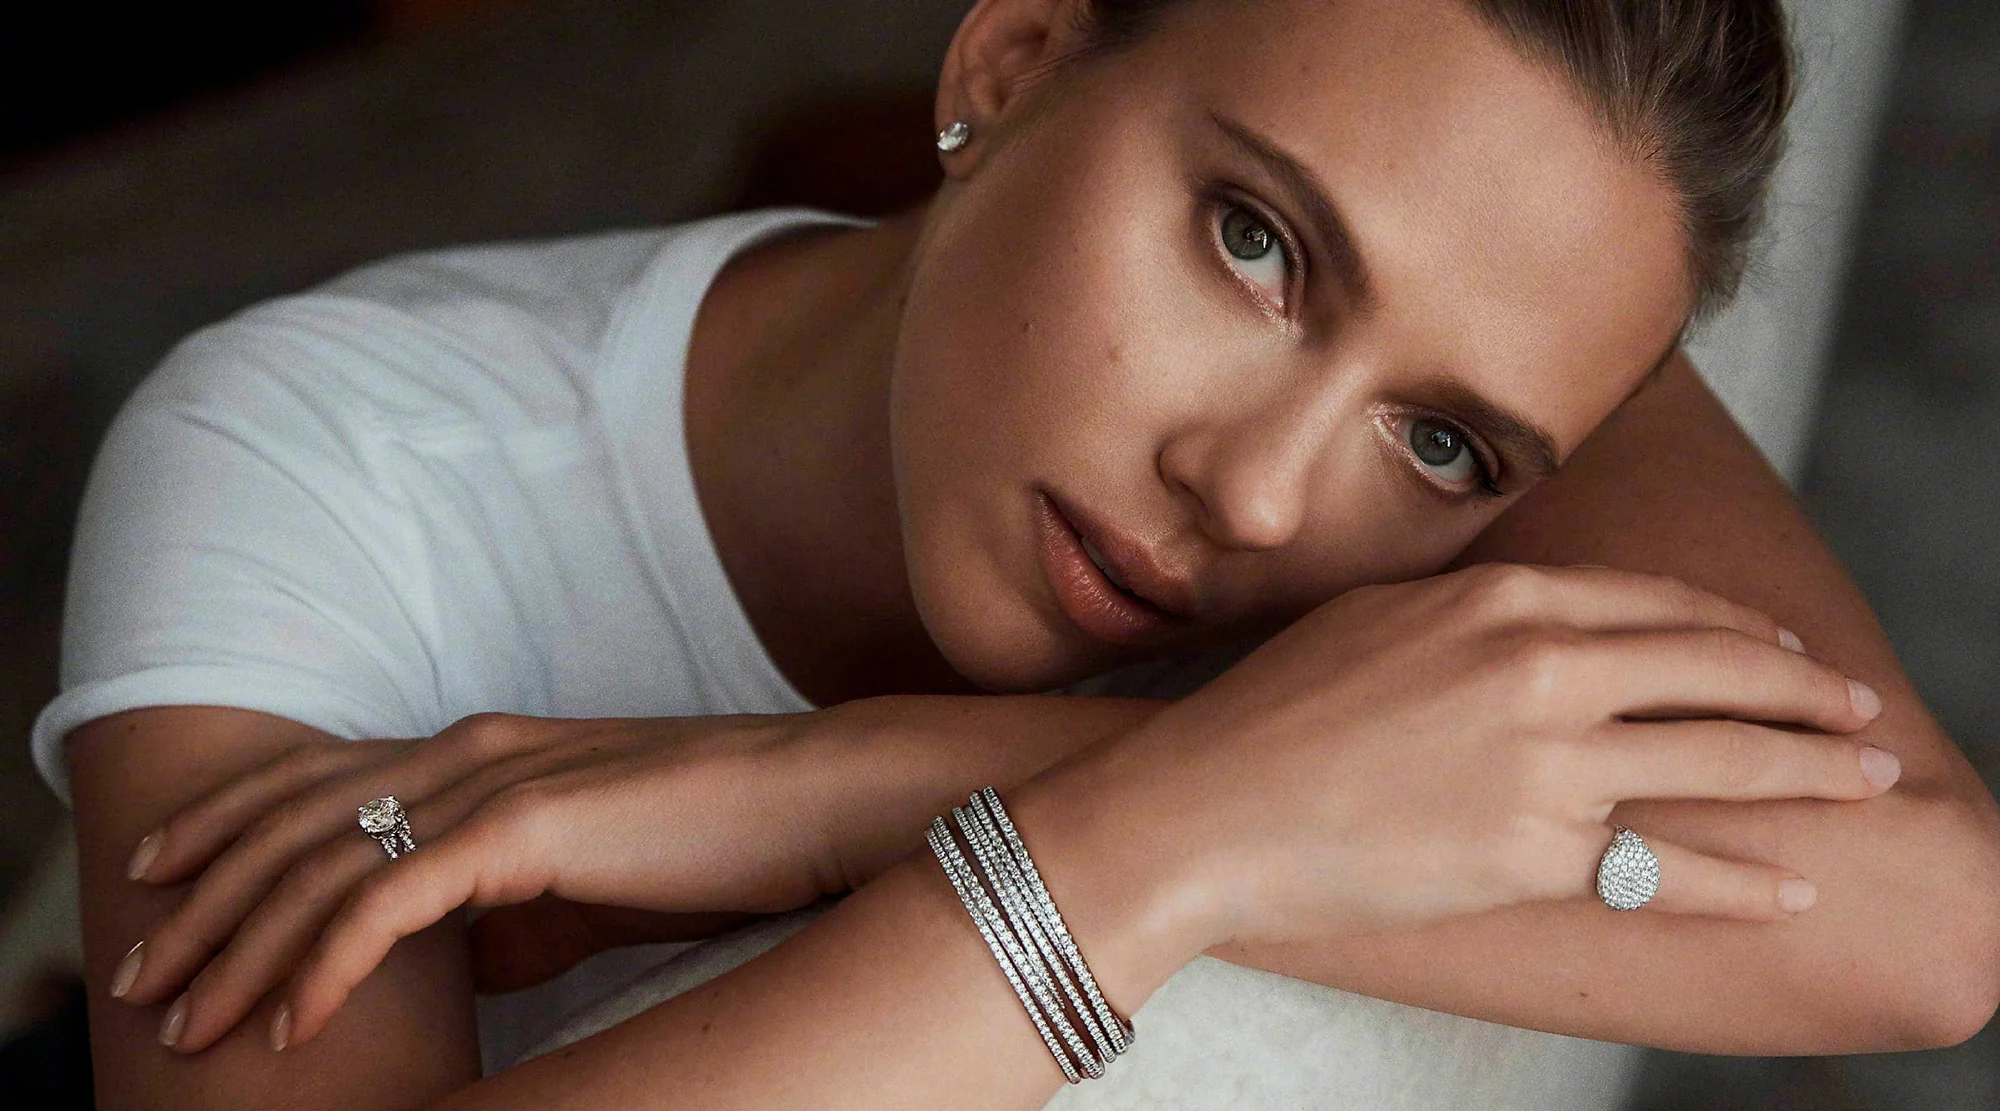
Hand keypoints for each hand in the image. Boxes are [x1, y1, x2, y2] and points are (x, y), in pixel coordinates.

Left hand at [110, 711, 845, 1052]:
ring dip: (242, 945)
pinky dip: (324, 964)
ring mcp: (494, 781)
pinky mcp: (526, 828)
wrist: (816, 802)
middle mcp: (468, 747)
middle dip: (203, 899)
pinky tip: (289, 1020)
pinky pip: (389, 901)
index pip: (316, 775)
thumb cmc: (715, 841)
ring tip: (193, 1018)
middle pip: (294, 819)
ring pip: (323, 862)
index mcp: (479, 746)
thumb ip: (500, 904)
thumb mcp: (582, 876)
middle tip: (142, 976)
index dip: (224, 823)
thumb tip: (438, 959)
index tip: (159, 880)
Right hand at [1058, 563, 1899, 950]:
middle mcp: (1540, 666)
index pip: (1660, 605)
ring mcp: (1546, 761)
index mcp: (1500, 596)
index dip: (1738, 630)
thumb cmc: (1271, 712)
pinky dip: (1745, 880)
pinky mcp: (1535, 852)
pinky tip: (1791, 884)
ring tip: (1865, 781)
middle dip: (1806, 695)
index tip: (1780, 650)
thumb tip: (1537, 626)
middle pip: (1716, 671)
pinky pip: (1669, 868)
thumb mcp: (1377, 619)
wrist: (1206, 806)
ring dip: (1810, 772)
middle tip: (1859, 711)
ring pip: (1719, 760)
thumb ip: (1473, 614)